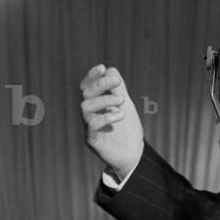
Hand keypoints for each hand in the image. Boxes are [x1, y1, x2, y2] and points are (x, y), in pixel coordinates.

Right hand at [79, 64, 143, 178]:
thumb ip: (119, 89)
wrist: (133, 152)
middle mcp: (91, 113)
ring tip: (122, 100)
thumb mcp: (126, 105)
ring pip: (85, 107)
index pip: (89, 86)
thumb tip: (111, 70)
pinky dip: (106, 117)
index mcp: (97, 103)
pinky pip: (91, 125)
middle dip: (100, 84)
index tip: (102, 68)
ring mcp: (89, 125)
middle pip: (86, 93)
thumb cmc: (127, 127)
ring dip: (104, 99)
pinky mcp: (93, 139)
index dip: (92, 76)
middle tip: (117, 82)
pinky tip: (120, 115)